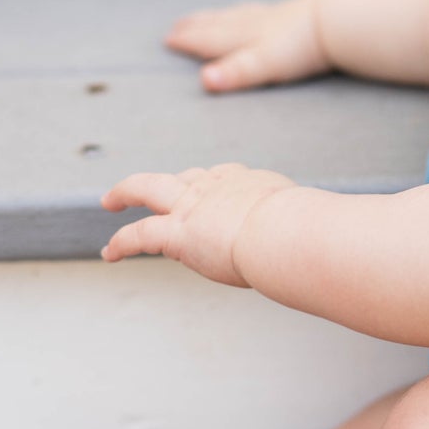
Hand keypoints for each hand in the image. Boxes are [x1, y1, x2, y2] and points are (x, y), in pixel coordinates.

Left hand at [101, 165, 296, 284]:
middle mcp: (216, 186)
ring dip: (126, 192)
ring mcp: (193, 206)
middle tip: (145, 188)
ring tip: (110, 200)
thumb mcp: (304, 219)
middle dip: (163, 180)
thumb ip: (301, 227)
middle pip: (182, 176)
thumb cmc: (303, 232)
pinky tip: (110, 252)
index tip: (207, 194)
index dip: (210, 185)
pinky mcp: (178, 232)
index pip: (222, 177)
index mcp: (248, 183)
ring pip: (148, 188)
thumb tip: (318, 243)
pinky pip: (139, 234)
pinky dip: (121, 243)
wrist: (286, 231)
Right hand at [166, 0, 329, 92]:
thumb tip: (204, 81)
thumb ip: (235, 73)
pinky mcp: (295, 14)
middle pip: (219, 24)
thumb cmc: (301, 45)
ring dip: (219, 16)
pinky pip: (262, 12)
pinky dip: (249, 12)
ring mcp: (274, 17)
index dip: (189, 40)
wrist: (338, 21)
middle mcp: (255, 24)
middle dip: (197, 26)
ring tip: (209, 15)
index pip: (210, 39)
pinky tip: (257, 13)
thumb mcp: (264, 64)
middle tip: (178, 23)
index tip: (168, 38)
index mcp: (244, 37)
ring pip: (238, 15)